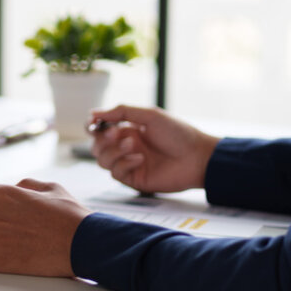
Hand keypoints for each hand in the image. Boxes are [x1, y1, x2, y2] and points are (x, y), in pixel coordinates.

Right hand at [89, 105, 219, 192]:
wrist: (197, 157)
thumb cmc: (179, 134)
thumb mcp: (149, 115)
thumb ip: (121, 112)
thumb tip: (94, 113)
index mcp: (128, 130)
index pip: (100, 129)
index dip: (92, 126)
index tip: (93, 123)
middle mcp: (125, 147)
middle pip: (96, 146)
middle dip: (103, 140)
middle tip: (117, 134)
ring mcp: (129, 164)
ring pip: (102, 160)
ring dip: (114, 151)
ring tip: (133, 146)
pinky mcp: (133, 179)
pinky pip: (116, 173)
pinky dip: (124, 163)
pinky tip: (140, 159)